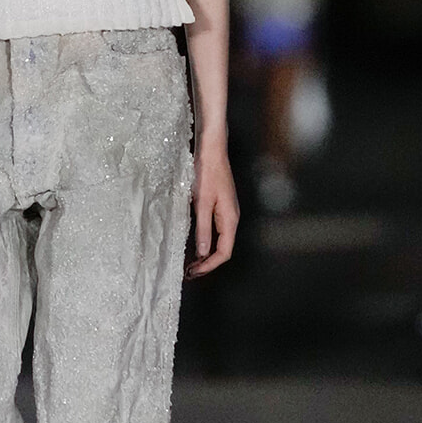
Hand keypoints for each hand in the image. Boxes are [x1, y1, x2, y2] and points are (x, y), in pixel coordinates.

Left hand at [186, 141, 238, 278]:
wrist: (212, 149)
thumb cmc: (207, 172)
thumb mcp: (202, 203)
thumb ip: (203, 229)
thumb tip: (203, 253)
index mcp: (230, 219)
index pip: (224, 252)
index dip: (209, 266)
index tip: (193, 272)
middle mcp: (232, 218)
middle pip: (223, 249)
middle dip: (207, 263)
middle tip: (189, 272)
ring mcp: (227, 211)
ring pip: (220, 240)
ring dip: (206, 253)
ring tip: (190, 261)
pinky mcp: (220, 205)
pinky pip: (216, 229)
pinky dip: (205, 240)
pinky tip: (194, 242)